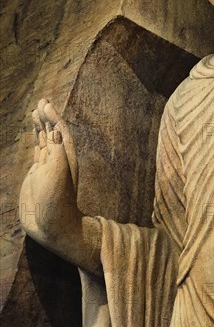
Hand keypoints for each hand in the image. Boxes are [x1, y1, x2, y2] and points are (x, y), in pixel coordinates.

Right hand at [19, 99, 101, 274]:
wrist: (52, 225)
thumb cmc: (57, 200)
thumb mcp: (57, 174)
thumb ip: (56, 151)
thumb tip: (55, 130)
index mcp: (65, 157)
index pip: (60, 130)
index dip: (54, 116)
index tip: (45, 104)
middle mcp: (58, 159)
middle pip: (52, 131)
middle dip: (47, 116)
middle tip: (41, 101)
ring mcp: (47, 166)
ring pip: (44, 140)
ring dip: (41, 125)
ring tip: (36, 111)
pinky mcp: (37, 175)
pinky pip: (37, 151)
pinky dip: (35, 139)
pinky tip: (35, 132)